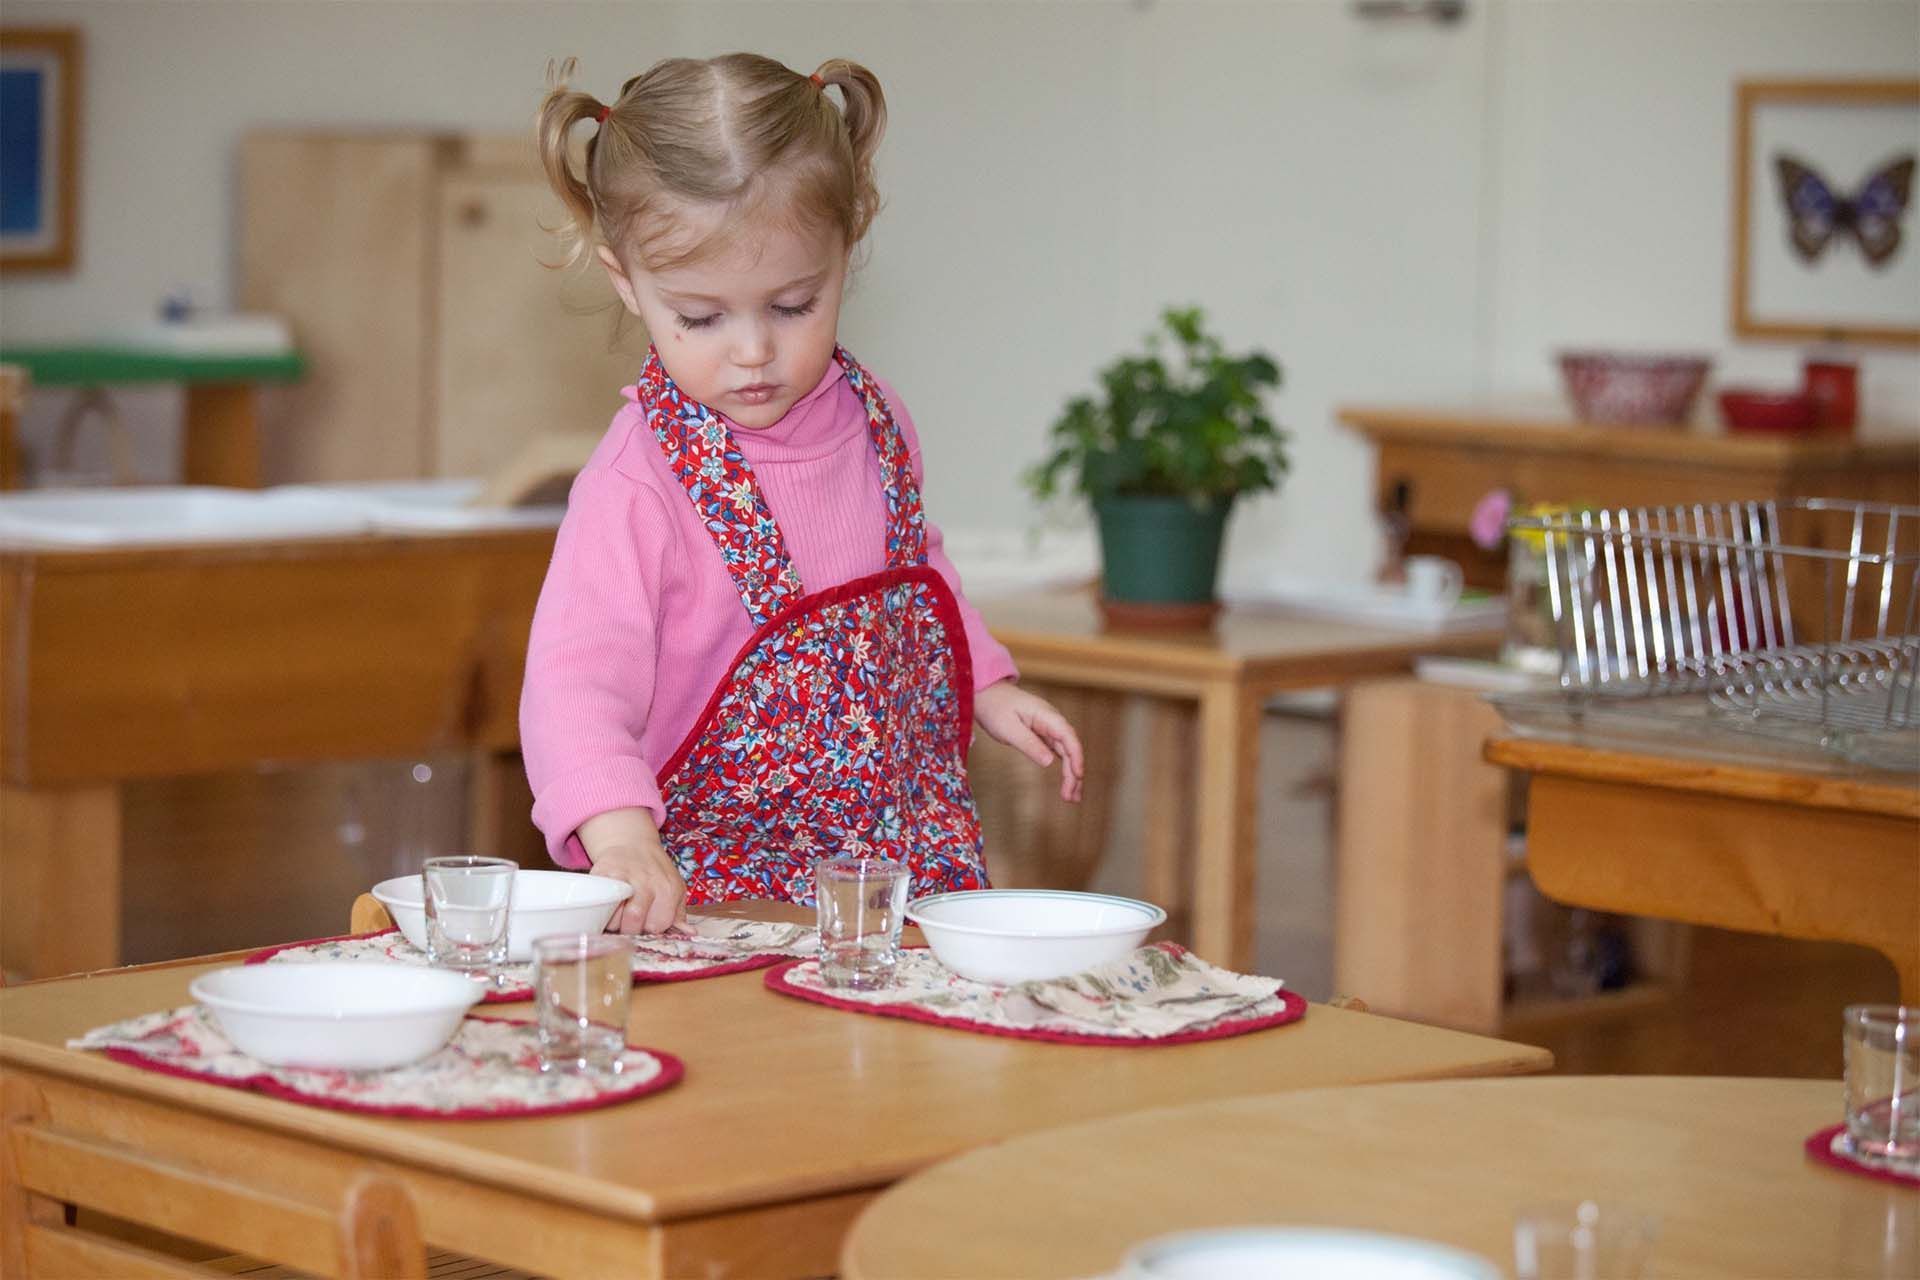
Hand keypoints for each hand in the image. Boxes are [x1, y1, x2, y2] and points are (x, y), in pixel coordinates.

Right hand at [578, 809, 686, 933]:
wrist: (632, 843)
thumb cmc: (655, 872)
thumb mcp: (674, 889)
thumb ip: (678, 914)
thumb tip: (690, 933)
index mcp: (670, 889)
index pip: (657, 926)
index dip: (648, 928)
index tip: (645, 921)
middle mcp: (650, 882)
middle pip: (635, 924)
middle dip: (629, 927)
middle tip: (628, 918)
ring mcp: (627, 877)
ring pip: (615, 918)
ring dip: (613, 920)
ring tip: (618, 910)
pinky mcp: (605, 872)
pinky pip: (600, 903)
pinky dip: (601, 908)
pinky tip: (607, 902)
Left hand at [974, 680, 1085, 802]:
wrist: (987, 694)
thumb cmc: (996, 708)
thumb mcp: (1009, 729)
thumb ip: (1029, 744)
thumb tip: (1050, 762)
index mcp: (1047, 716)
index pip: (1069, 737)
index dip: (1076, 757)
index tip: (1078, 776)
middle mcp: (1053, 722)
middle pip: (1070, 749)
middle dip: (1074, 773)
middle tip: (1072, 798)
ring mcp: (1049, 728)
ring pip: (1066, 753)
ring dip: (1070, 774)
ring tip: (1071, 797)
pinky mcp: (1043, 735)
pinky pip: (1058, 753)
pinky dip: (1062, 768)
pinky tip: (1066, 782)